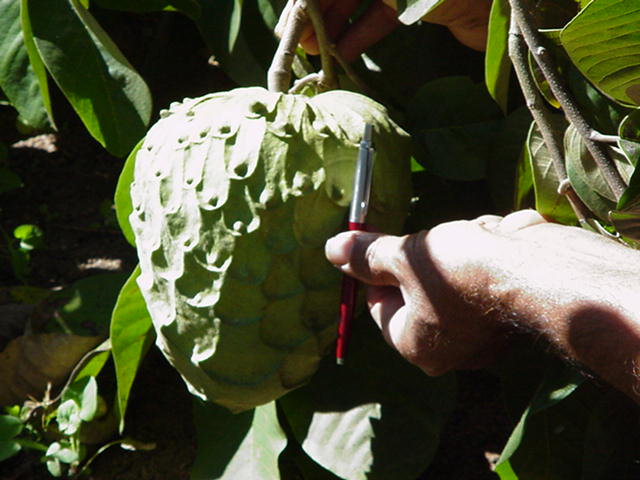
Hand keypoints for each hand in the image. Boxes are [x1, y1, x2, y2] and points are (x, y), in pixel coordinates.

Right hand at [276, 0, 490, 62]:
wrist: (512, 9)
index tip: (292, 17)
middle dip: (317, 10)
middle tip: (296, 40)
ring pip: (358, 0)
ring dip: (333, 25)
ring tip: (314, 52)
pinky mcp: (418, 3)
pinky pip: (380, 17)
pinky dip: (360, 35)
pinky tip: (341, 55)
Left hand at [325, 210, 639, 401]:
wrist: (542, 269)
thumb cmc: (461, 269)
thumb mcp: (404, 256)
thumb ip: (367, 256)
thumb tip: (332, 250)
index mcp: (416, 347)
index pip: (379, 306)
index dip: (376, 271)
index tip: (381, 243)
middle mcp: (450, 352)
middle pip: (415, 294)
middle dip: (421, 261)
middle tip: (429, 242)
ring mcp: (484, 335)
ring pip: (449, 282)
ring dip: (453, 255)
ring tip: (468, 243)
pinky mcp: (510, 314)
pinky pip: (481, 281)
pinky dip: (481, 258)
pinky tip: (492, 246)